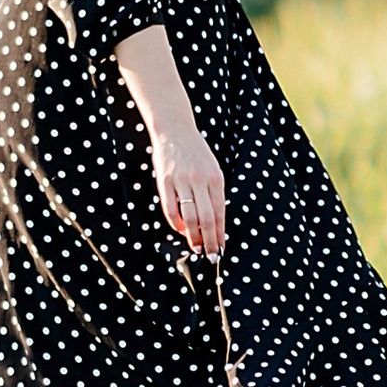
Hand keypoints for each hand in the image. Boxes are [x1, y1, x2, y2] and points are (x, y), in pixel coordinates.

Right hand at [151, 126, 226, 255]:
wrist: (175, 129)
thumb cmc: (196, 152)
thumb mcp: (212, 169)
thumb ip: (213, 192)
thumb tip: (214, 222)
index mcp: (215, 178)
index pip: (220, 212)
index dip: (221, 233)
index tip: (221, 248)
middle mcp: (200, 180)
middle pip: (207, 218)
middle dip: (210, 240)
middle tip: (211, 256)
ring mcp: (181, 181)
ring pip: (189, 216)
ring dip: (193, 236)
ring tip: (196, 247)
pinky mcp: (164, 181)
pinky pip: (170, 208)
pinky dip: (175, 222)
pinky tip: (180, 230)